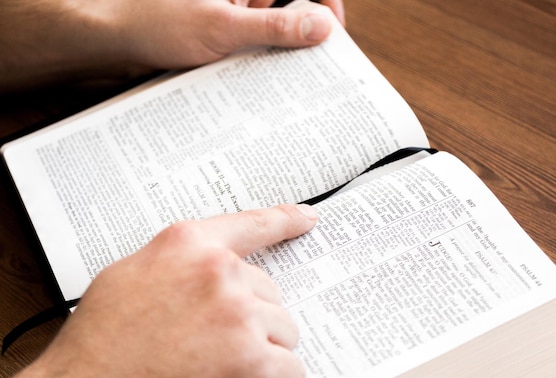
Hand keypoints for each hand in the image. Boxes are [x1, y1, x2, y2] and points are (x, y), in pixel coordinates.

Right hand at [0, 204, 318, 377]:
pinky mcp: (252, 362)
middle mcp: (220, 273)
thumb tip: (210, 266)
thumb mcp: (131, 276)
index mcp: (188, 245)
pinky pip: (291, 368)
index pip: (251, 224)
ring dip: (260, 350)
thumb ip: (179, 262)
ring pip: (283, 330)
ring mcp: (239, 316)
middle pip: (269, 292)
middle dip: (250, 318)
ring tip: (218, 366)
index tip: (307, 218)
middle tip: (213, 341)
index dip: (285, 220)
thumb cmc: (100, 347)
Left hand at [105, 0, 345, 67]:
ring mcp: (234, 15)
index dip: (325, 2)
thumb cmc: (155, 24)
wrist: (114, 45)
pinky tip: (264, 84)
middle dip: (306, 35)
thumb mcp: (221, 27)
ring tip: (290, 82)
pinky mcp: (225, 37)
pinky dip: (263, 64)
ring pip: (275, 32)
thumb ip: (273, 26)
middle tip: (316, 67)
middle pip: (292, 7)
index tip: (334, 29)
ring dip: (283, 54)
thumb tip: (320, 27)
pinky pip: (256, 48)